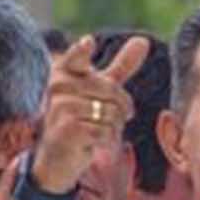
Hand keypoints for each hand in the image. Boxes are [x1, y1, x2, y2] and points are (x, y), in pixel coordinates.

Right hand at [31, 34, 150, 193]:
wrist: (56, 159)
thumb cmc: (79, 119)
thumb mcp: (99, 90)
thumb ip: (119, 66)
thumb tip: (143, 40)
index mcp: (64, 73)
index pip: (75, 58)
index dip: (81, 51)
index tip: (88, 42)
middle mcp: (58, 88)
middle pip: (112, 91)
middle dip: (122, 108)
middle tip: (114, 118)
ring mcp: (61, 108)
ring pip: (111, 113)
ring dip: (113, 127)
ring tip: (97, 131)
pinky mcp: (67, 129)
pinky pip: (105, 131)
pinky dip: (106, 140)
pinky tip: (92, 143)